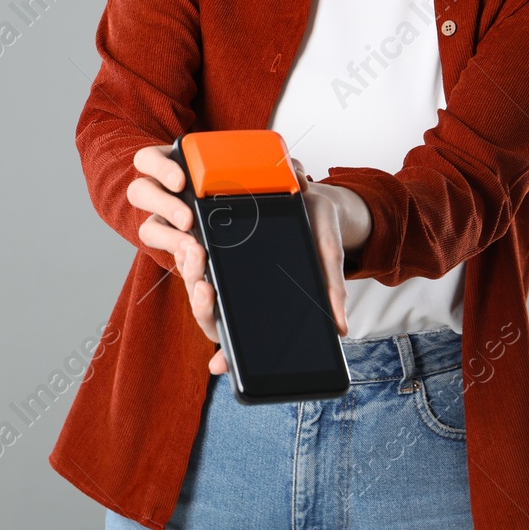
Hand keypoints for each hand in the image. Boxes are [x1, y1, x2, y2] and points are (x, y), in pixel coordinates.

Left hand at [128, 145, 371, 374]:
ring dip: (187, 261)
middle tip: (197, 268)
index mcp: (252, 301)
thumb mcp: (327, 259)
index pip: (220, 319)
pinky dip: (190, 237)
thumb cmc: (319, 235)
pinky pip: (196, 243)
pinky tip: (189, 226)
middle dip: (194, 282)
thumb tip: (341, 328)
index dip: (209, 312)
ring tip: (191, 247)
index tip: (208, 293)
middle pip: (200, 295)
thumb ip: (331, 291)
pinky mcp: (219, 238)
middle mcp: (233, 285)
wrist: (316, 200)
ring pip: (193, 271)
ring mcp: (223, 263)